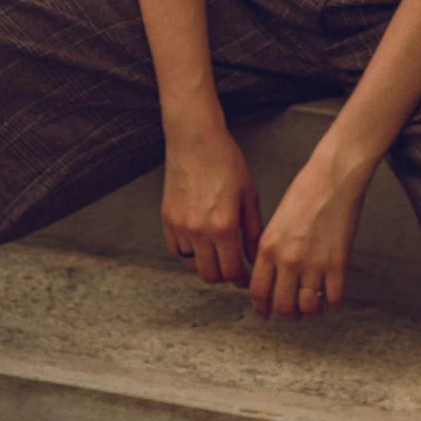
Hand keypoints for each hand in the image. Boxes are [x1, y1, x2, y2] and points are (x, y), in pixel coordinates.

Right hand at [162, 126, 261, 286]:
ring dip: (205, 265)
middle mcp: (199, 231)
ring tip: (216, 254)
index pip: (231, 271)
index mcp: (224, 227)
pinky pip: (176, 250)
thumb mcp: (249, 195)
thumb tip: (254, 258)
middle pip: (209, 275)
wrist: (195, 140)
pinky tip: (199, 241)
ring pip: (191, 265)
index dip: (241, 280)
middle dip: (224, 276)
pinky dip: (188, 252)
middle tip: (233, 268)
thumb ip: (253, 231)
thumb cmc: (226, 162)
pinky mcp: (167, 219)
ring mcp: (180, 226)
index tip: (246, 278)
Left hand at [248, 149, 370, 320]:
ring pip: (308, 307)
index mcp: (267, 247)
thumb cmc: (305, 192)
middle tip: (294, 311)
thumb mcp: (277, 220)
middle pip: (282, 305)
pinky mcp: (338, 263)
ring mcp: (313, 264)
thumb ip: (271, 249)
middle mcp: (287, 259)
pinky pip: (333, 298)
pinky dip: (332, 301)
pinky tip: (332, 293)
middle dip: (287, 313)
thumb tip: (271, 274)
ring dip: (310, 310)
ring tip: (314, 304)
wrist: (333, 177)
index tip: (265, 313)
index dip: (261, 307)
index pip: (258, 291)